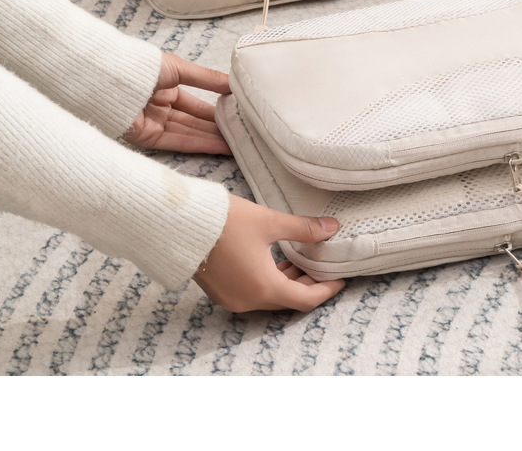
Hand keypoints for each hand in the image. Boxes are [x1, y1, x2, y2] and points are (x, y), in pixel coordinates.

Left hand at [124, 52, 231, 154]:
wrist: (114, 78)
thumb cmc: (143, 67)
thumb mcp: (179, 68)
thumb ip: (206, 78)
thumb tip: (233, 83)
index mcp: (165, 88)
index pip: (195, 104)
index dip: (216, 109)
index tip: (236, 115)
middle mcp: (160, 108)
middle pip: (193, 122)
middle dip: (216, 128)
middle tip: (241, 134)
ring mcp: (154, 124)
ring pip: (188, 133)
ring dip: (212, 139)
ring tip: (237, 144)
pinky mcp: (147, 138)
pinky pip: (178, 142)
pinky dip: (199, 144)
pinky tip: (219, 146)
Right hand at [193, 195, 345, 312]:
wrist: (181, 223)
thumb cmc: (225, 221)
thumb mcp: (270, 222)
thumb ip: (303, 229)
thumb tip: (331, 228)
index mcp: (263, 287)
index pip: (305, 300)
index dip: (326, 290)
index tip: (340, 279)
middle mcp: (247, 300)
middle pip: (287, 300)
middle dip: (308, 285)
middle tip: (323, 267)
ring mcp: (232, 298)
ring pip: (270, 297)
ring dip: (288, 282)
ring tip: (302, 260)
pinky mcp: (220, 291)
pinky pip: (253, 293)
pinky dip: (269, 281)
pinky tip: (275, 261)